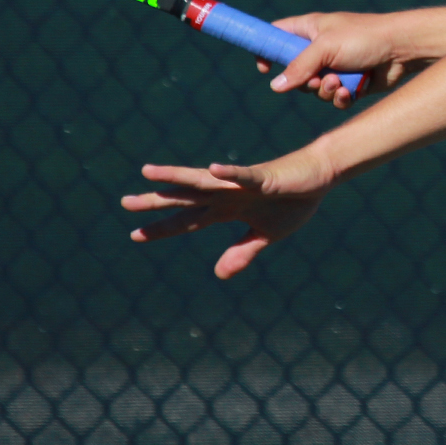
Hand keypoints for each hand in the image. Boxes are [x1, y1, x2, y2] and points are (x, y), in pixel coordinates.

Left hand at [122, 144, 336, 278]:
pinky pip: (244, 175)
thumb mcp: (265, 235)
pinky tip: (212, 169)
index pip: (188, 220)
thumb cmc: (293, 201)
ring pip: (203, 180)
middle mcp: (226, 195)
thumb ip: (242, 252)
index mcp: (226, 210)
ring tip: (149, 172)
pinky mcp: (264, 178)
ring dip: (176, 177)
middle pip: (185, 198)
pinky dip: (229, 173)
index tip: (135, 235)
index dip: (163, 228)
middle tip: (125, 203)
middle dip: (156, 201)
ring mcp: (241, 186)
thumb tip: (220, 276)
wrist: (320, 177)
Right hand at [256, 12, 425, 107]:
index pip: (278, 34)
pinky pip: (334, 99)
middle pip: (294, 71)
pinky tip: (350, 92)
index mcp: (311, 29)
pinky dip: (340, 98)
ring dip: (325, 91)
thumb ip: (299, 67)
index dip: (267, 49)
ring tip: (339, 83)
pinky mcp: (351, 84)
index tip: (263, 69)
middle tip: (317, 78)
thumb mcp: (326, 47)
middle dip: (304, 81)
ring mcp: (336, 67)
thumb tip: (275, 86)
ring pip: (315, 90)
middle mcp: (321, 48)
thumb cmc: (365, 38)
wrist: (403, 50)